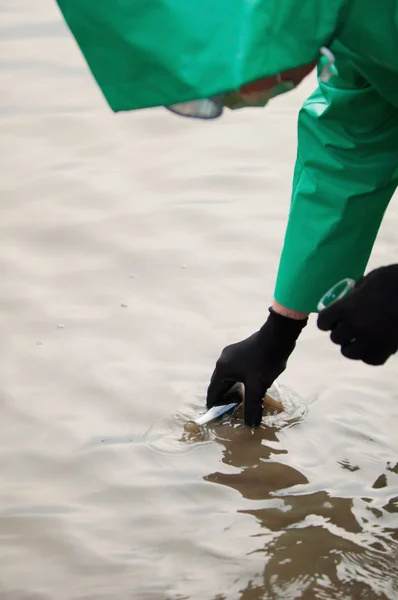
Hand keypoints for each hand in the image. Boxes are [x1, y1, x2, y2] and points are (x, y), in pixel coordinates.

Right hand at [206, 309, 307, 426]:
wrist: (278, 337)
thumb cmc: (264, 362)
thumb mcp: (258, 388)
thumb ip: (252, 407)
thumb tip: (250, 425)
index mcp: (223, 369)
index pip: (213, 391)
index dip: (214, 405)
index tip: (216, 417)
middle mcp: (223, 361)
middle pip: (219, 384)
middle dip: (223, 398)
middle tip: (229, 412)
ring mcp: (232, 354)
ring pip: (228, 377)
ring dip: (232, 389)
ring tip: (239, 401)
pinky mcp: (242, 351)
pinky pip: (235, 370)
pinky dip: (238, 381)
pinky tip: (247, 387)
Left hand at [317, 264, 397, 364]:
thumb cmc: (393, 280)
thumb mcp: (370, 279)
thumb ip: (356, 290)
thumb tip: (351, 296)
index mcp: (346, 308)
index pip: (323, 322)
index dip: (327, 320)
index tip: (331, 320)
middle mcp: (355, 326)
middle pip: (336, 338)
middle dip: (340, 332)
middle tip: (348, 327)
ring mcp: (370, 340)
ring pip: (349, 352)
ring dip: (352, 346)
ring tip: (359, 339)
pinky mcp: (387, 350)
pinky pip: (370, 360)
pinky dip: (369, 354)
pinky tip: (373, 345)